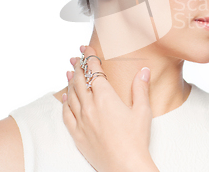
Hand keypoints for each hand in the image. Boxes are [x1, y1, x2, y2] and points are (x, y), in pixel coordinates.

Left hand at [62, 45, 157, 171]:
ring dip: (69, 81)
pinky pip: (67, 115)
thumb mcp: (143, 111)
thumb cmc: (136, 140)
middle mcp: (90, 107)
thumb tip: (143, 71)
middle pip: (79, 81)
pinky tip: (65, 98)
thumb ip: (141, 88)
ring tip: (68, 71)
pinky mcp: (78, 135)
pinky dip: (65, 103)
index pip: (94, 72)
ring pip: (71, 96)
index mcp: (105, 98)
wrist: (125, 165)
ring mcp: (82, 121)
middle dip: (78, 66)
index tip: (87, 49)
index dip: (90, 58)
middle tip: (76, 57)